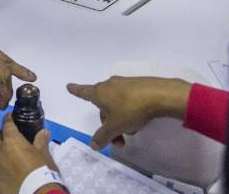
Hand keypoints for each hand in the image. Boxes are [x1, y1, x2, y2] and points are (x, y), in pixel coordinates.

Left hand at [0, 114, 57, 193]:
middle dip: (2, 135)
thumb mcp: (44, 154)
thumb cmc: (42, 171)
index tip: (10, 117)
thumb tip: (43, 132)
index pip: (7, 125)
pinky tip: (1, 172)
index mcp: (12, 142)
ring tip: (3, 154)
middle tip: (10, 137)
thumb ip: (41, 141)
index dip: (8, 119)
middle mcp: (0, 152)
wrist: (36, 193)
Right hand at [67, 76, 190, 149]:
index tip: (69, 86)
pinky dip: (129, 112)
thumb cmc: (131, 109)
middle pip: (103, 106)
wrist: (159, 95)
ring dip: (120, 120)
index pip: (84, 92)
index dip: (76, 91)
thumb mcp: (115, 127)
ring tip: (131, 131)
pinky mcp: (138, 86)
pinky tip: (139, 121)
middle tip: (118, 141)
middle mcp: (110, 85)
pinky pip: (128, 101)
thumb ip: (102, 136)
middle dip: (108, 124)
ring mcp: (125, 84)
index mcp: (100, 92)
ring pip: (116, 105)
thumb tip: (93, 144)